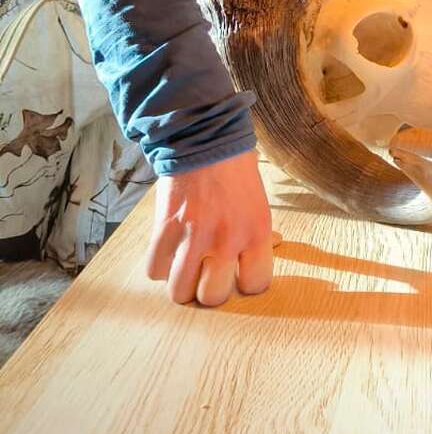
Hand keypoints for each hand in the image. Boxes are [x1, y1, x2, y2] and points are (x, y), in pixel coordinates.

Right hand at [145, 147, 273, 306]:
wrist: (204, 136)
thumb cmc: (235, 167)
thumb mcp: (259, 200)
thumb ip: (261, 229)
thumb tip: (275, 247)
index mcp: (257, 231)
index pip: (255, 285)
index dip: (244, 283)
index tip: (238, 275)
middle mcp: (227, 239)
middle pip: (213, 297)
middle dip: (209, 289)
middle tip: (207, 273)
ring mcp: (194, 236)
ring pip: (180, 292)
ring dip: (181, 284)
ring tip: (184, 269)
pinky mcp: (166, 228)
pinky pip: (154, 270)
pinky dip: (158, 266)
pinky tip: (168, 253)